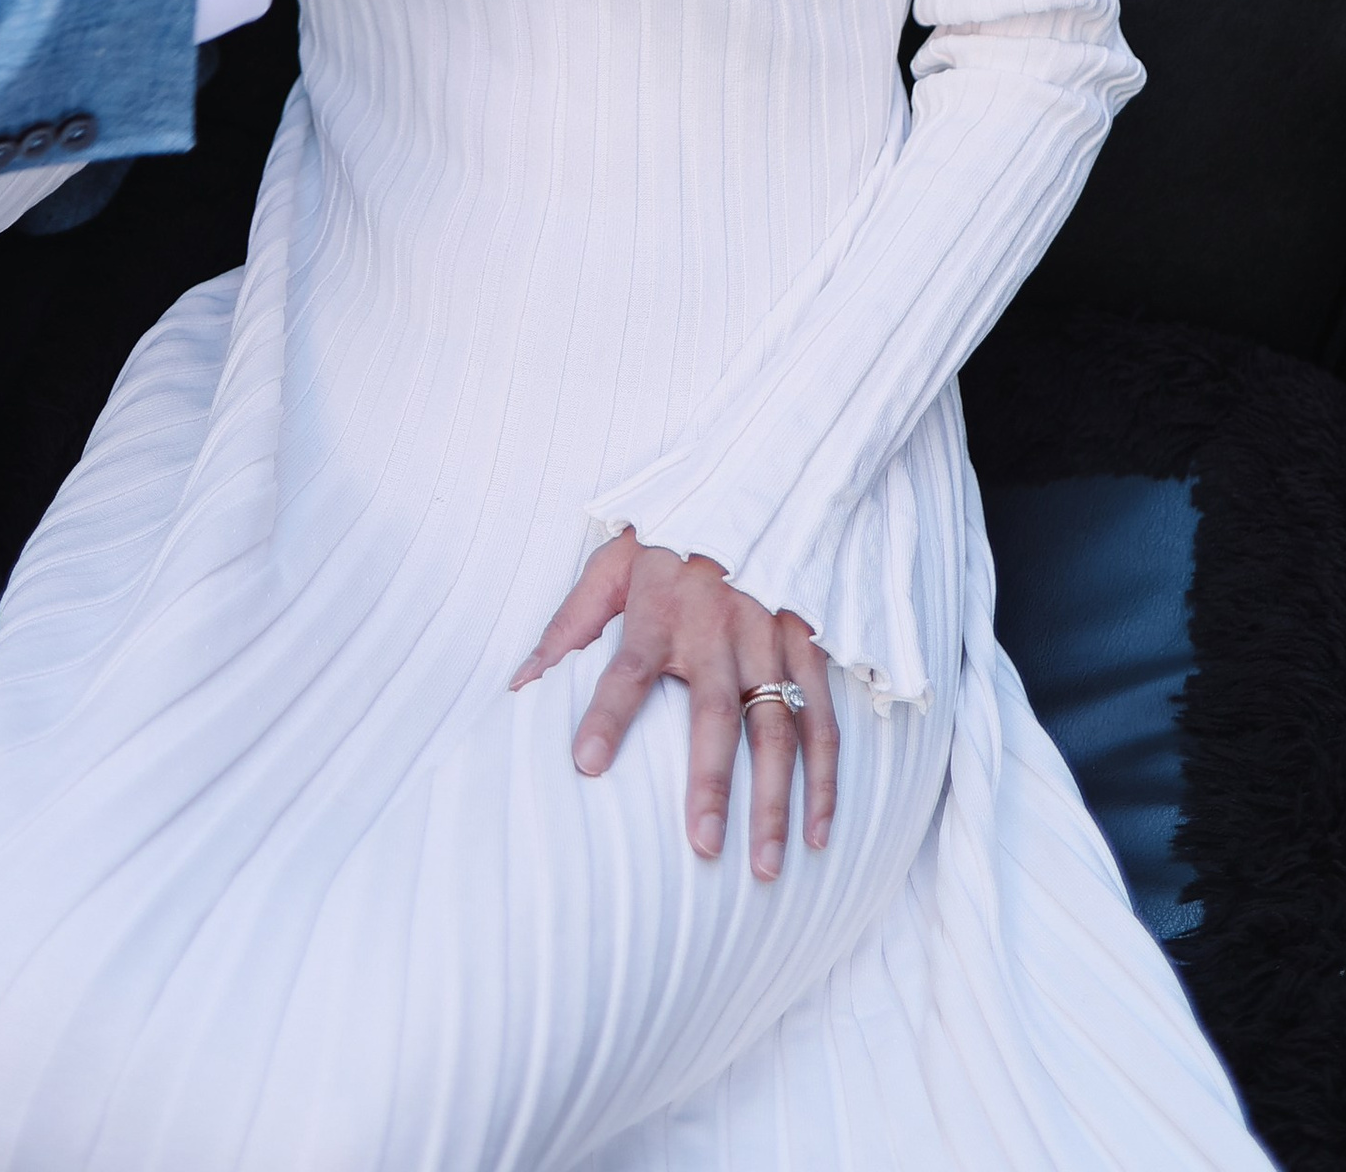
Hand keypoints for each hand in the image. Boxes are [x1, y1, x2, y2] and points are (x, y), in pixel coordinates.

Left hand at [515, 533, 836, 874]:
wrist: (756, 481)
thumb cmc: (669, 536)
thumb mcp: (612, 562)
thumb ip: (570, 625)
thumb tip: (520, 685)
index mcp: (661, 606)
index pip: (628, 667)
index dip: (607, 715)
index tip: (585, 764)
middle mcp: (720, 625)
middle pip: (715, 713)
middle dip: (711, 783)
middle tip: (704, 848)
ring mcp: (771, 638)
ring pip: (778, 728)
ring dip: (775, 800)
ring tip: (765, 865)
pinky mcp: (809, 646)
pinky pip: (822, 720)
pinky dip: (825, 778)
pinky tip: (820, 832)